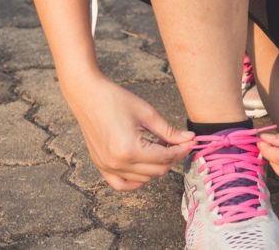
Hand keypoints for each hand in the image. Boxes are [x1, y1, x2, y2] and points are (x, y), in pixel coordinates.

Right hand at [62, 75, 195, 190]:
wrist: (87, 95)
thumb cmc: (116, 100)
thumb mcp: (148, 114)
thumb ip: (170, 131)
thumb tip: (190, 139)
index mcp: (130, 150)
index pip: (165, 157)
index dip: (181, 150)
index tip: (191, 142)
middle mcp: (117, 163)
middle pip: (157, 171)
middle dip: (172, 158)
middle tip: (176, 142)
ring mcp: (107, 167)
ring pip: (144, 179)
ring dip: (156, 166)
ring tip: (157, 147)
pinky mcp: (101, 166)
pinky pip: (122, 184)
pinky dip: (136, 180)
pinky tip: (144, 166)